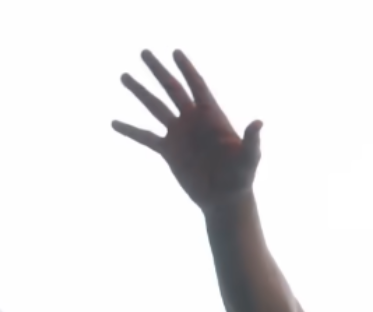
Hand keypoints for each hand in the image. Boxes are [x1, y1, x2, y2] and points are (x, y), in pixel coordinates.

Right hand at [112, 50, 262, 210]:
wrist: (224, 198)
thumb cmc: (241, 177)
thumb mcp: (248, 158)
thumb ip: (251, 140)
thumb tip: (258, 123)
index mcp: (212, 116)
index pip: (197, 86)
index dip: (187, 69)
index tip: (175, 52)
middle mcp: (193, 120)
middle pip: (173, 89)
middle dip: (158, 71)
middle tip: (144, 52)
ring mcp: (179, 134)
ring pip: (156, 107)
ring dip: (140, 92)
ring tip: (124, 76)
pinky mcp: (169, 151)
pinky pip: (146, 137)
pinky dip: (130, 130)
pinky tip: (114, 123)